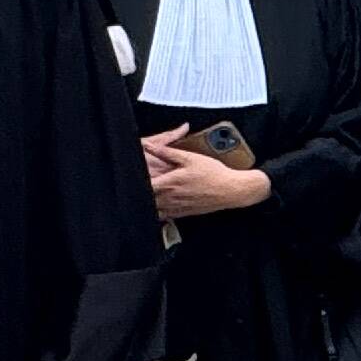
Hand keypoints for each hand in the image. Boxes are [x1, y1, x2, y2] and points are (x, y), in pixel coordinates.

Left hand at [144, 134, 270, 219]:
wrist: (231, 190)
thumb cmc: (213, 173)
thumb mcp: (190, 157)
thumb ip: (166, 151)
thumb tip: (149, 145)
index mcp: (169, 183)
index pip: (142, 186)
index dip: (133, 181)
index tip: (129, 175)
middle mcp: (169, 198)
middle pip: (144, 199)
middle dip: (137, 192)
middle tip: (134, 185)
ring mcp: (175, 208)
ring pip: (152, 209)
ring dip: (146, 203)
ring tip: (143, 195)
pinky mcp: (181, 214)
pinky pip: (162, 216)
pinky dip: (156, 211)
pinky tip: (158, 204)